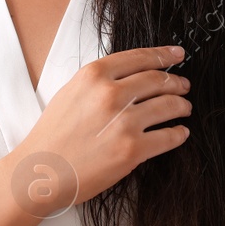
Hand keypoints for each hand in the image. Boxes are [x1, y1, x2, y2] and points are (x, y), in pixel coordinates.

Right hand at [10, 45, 191, 213]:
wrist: (40, 171)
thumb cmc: (53, 135)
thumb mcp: (71, 92)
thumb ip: (100, 81)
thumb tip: (131, 75)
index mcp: (94, 75)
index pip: (140, 57)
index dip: (164, 55)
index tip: (177, 54)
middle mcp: (110, 94)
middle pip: (159, 80)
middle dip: (177, 81)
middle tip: (184, 85)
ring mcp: (124, 122)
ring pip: (169, 105)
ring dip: (182, 105)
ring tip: (185, 108)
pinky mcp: (132, 150)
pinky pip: (168, 137)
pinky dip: (179, 134)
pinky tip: (180, 133)